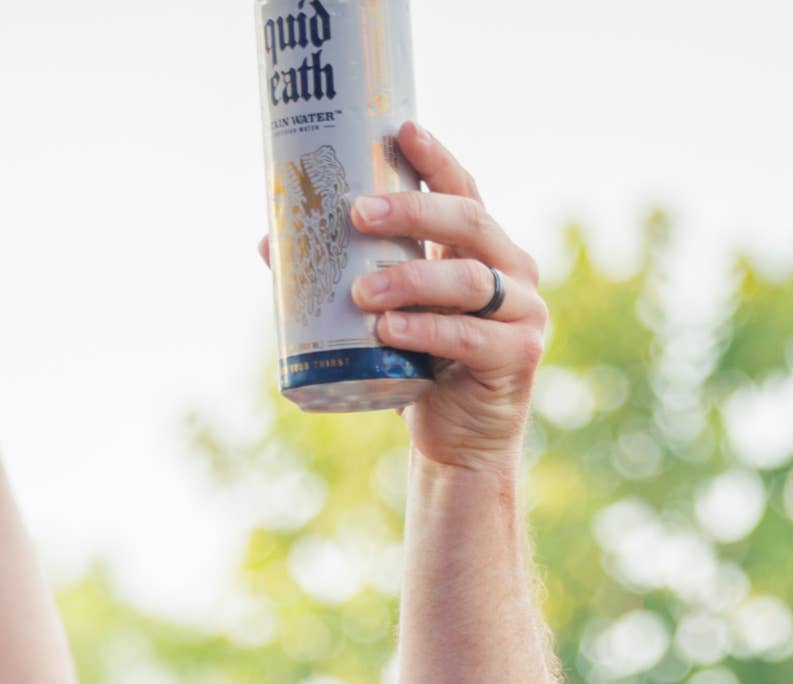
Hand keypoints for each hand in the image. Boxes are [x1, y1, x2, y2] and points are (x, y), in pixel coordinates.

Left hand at [345, 125, 546, 477]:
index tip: (400, 130)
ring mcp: (522, 312)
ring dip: (410, 279)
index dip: (435, 159)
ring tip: (360, 292)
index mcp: (483, 248)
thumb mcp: (382, 316)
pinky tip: (390, 330)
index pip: (463, 190)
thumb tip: (270, 242)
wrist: (456, 444)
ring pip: (467, 280)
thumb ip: (342, 278)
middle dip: (412, 211)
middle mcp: (512, 270)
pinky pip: (470, 336)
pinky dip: (427, 330)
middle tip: (357, 212)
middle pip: (468, 222)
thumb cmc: (418, 370)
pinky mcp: (518, 356)